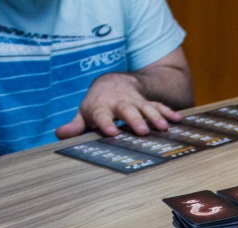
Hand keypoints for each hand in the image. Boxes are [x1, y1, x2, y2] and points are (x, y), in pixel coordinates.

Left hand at [55, 72, 182, 138]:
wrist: (114, 82)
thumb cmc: (98, 104)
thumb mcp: (85, 113)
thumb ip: (75, 126)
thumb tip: (60, 134)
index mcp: (102, 107)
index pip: (102, 115)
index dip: (106, 123)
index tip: (111, 132)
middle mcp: (119, 103)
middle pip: (127, 110)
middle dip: (135, 120)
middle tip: (142, 131)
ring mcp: (135, 102)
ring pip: (146, 107)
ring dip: (155, 117)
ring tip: (163, 128)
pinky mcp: (148, 102)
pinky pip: (159, 105)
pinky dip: (168, 112)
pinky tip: (178, 120)